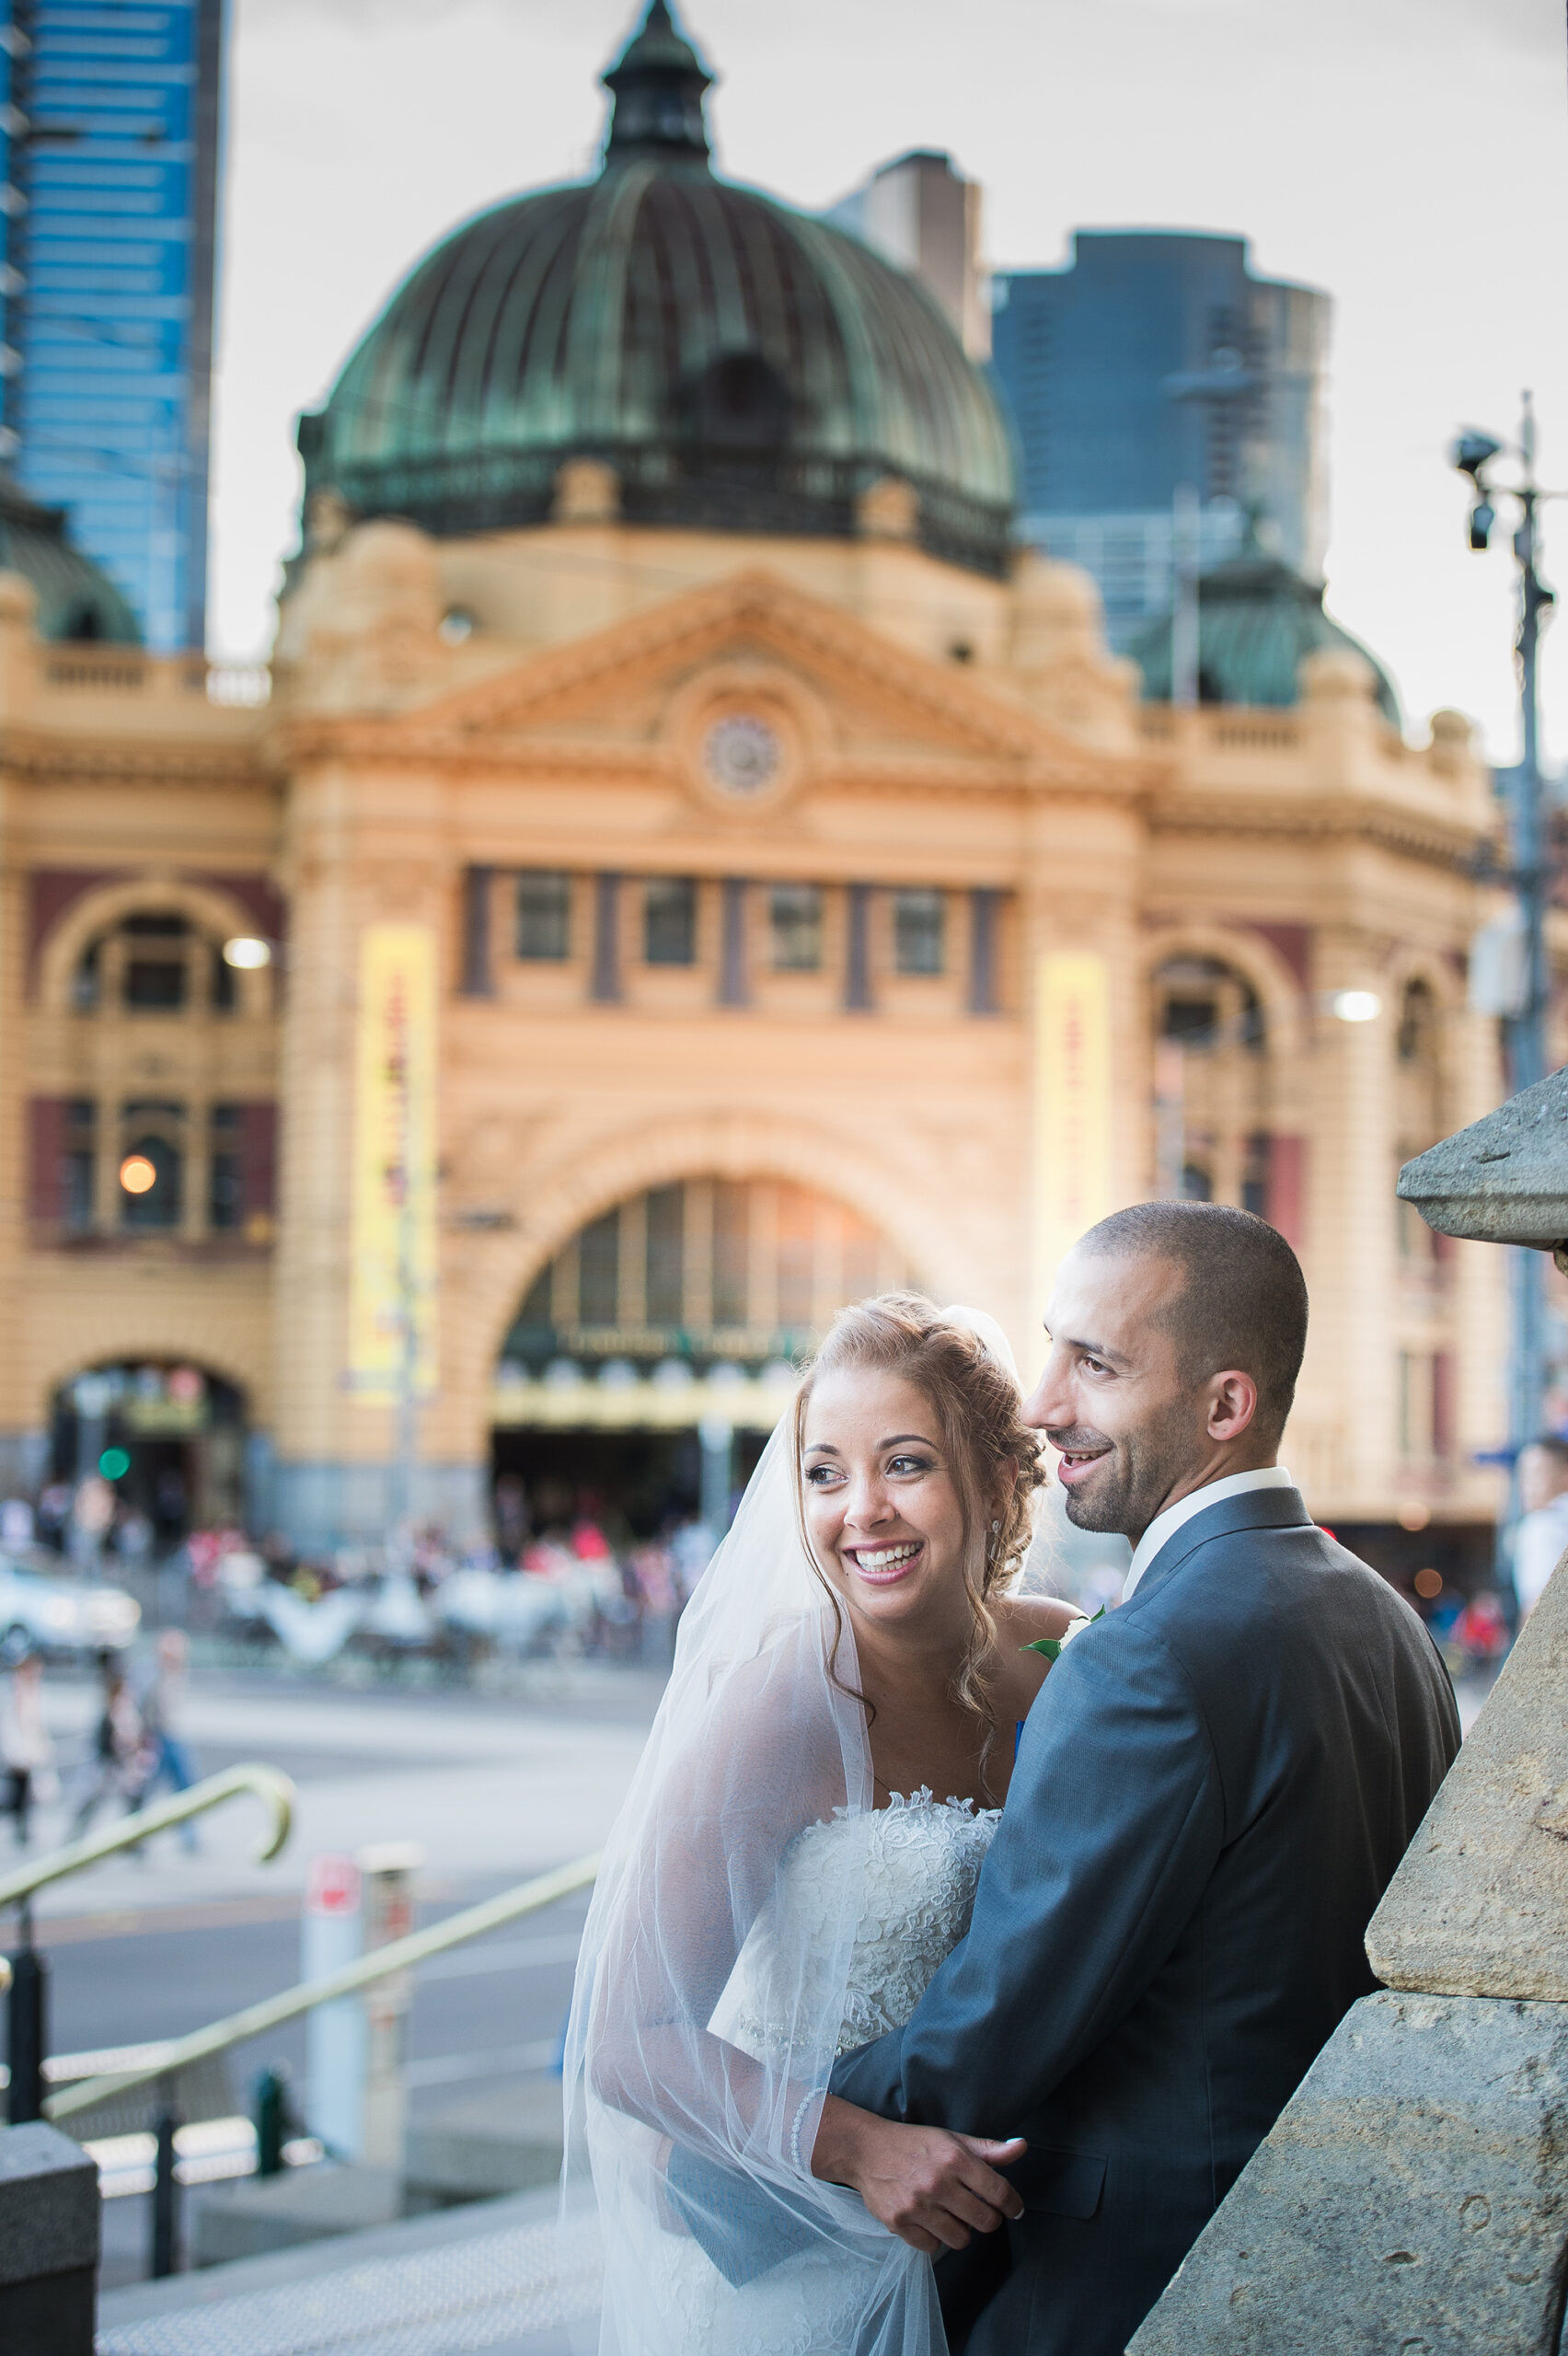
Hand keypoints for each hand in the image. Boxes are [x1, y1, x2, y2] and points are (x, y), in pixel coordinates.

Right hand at [811, 2094, 1025, 2254]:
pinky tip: (929, 2220)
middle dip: (988, 2219)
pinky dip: (935, 2238)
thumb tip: (1022, 2147)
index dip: (1013, 2204)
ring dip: (961, 2230)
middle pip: (984, 2221)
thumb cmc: (915, 2144)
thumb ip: (988, 2149)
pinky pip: (933, 2248)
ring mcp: (917, 2206)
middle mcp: (937, 2183)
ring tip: (951, 2214)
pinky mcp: (899, 2224)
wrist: (866, 2150)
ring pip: (961, 2239)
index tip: (1015, 2209)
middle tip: (979, 2210)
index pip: (998, 2192)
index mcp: (954, 2158)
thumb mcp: (952, 2140)